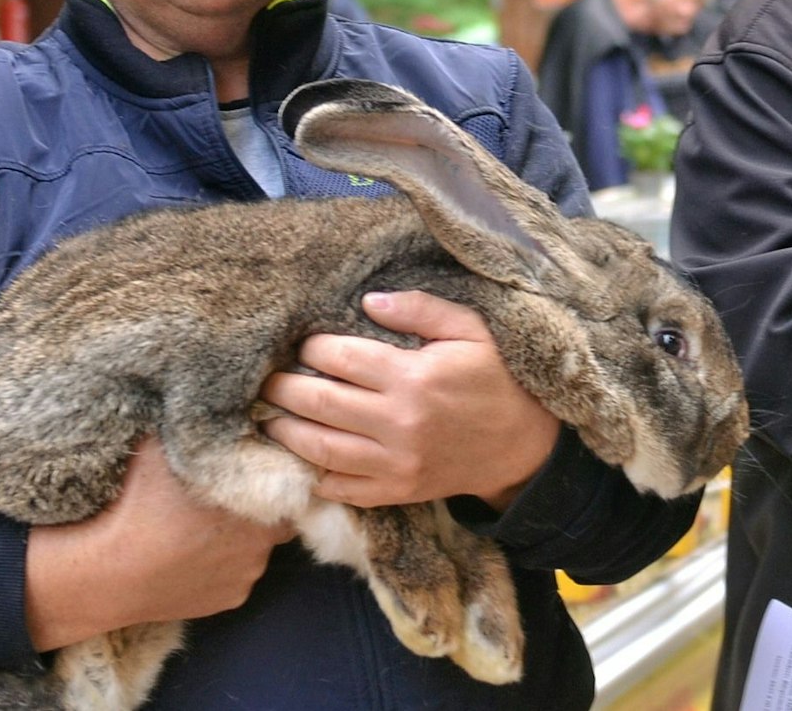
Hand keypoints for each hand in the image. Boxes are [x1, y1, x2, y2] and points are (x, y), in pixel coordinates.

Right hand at [25, 437, 294, 650]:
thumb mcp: (163, 445)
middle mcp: (266, 538)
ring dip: (241, 536)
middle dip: (262, 503)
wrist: (105, 571)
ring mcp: (250, 573)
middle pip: (279, 513)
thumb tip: (211, 395)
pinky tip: (193, 554)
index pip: (291, 478)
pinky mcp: (232, 600)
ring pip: (258, 546)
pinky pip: (237, 576)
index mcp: (260, 494)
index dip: (274, 469)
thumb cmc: (135, 503)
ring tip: (203, 527)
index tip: (254, 464)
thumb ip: (197, 424)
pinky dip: (223, 565)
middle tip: (225, 495)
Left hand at [259, 291, 560, 510]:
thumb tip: (368, 301)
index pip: (341, 359)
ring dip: (286, 431)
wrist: (523, 445)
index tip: (302, 345)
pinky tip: (303, 455)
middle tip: (268, 380)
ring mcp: (396, 463)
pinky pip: (342, 488)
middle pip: (319, 404)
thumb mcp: (471, 331)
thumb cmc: (495, 379)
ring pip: (320, 449)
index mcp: (414, 378)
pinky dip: (316, 474)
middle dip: (284, 389)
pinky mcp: (397, 491)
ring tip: (269, 416)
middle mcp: (399, 423)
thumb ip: (421, 309)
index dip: (311, 349)